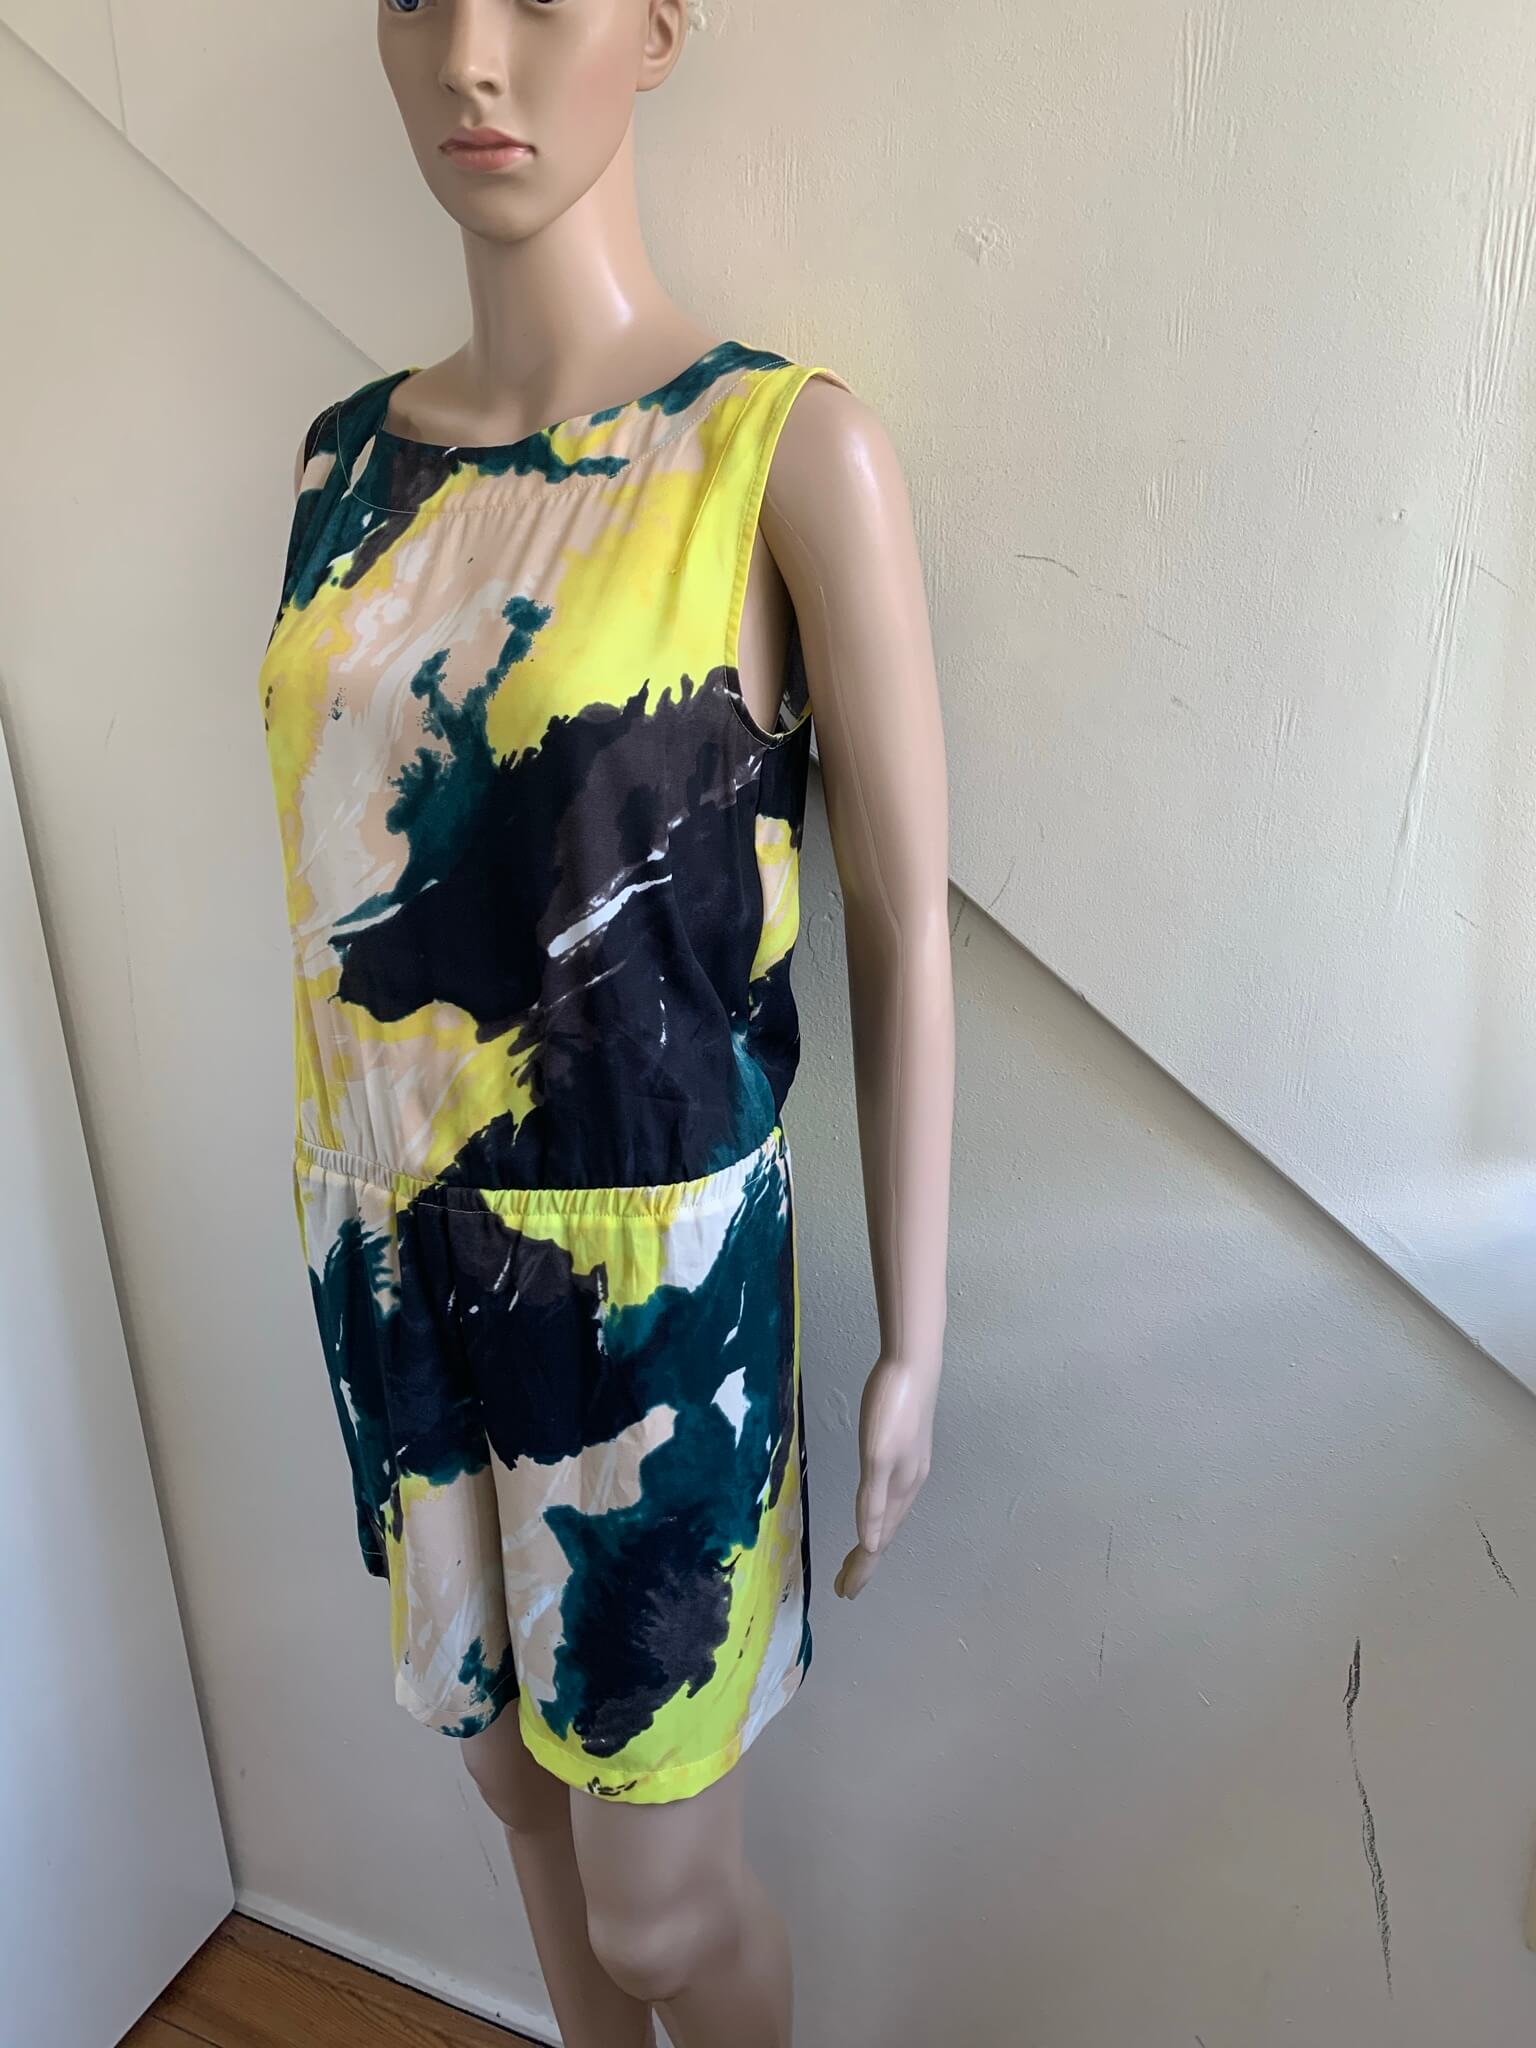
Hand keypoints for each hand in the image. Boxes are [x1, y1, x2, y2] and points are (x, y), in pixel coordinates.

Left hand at [833, 1353, 935, 1599]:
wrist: (913, 1364)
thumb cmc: (891, 1407)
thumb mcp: (877, 1456)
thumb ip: (873, 1500)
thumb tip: (870, 1544)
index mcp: (900, 1488)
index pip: (878, 1541)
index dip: (861, 1568)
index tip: (844, 1592)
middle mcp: (908, 1484)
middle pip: (884, 1533)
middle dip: (865, 1561)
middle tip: (844, 1585)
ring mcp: (909, 1467)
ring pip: (889, 1516)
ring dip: (873, 1540)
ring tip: (859, 1557)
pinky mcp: (905, 1451)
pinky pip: (891, 1496)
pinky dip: (879, 1515)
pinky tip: (874, 1509)